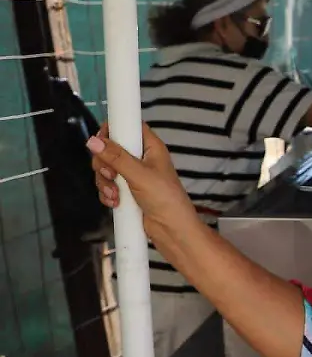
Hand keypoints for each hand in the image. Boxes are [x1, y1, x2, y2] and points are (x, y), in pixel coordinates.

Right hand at [88, 123, 197, 244]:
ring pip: (105, 168)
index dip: (113, 130)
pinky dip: (106, 194)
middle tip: (112, 175)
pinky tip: (115, 203)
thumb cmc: (165, 199)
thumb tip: (93, 141)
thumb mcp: (140, 175)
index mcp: (150, 147)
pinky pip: (107, 185)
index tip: (101, 142)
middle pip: (110, 148)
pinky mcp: (126, 191)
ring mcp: (132, 175)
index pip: (129, 126)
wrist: (172, 230)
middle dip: (104, 163)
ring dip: (105, 182)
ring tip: (115, 195)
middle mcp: (141, 158)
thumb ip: (116, 157)